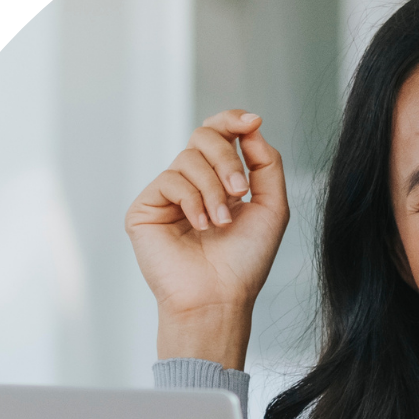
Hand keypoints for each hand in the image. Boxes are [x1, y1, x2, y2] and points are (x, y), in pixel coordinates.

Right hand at [125, 111, 289, 367]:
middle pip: (204, 136)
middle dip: (227, 159)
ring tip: (222, 223)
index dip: (232, 120)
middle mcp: (194, 184)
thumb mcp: (272, 208)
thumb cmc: (245, 262)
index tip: (252, 122)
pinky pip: (170, 179)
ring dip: (213, 189)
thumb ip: (267, 164)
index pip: (220, 135)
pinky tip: (201, 226)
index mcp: (221, 182)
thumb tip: (251, 128)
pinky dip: (192, 200)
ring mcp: (168, 195)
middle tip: (241, 192)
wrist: (219, 297)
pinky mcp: (146, 207)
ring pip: (189, 158)